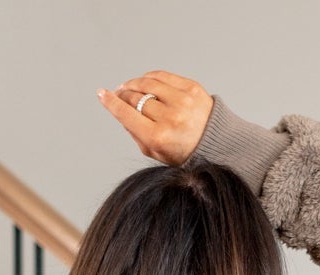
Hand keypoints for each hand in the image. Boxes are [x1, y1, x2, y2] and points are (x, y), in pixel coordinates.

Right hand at [98, 71, 212, 165]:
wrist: (217, 143)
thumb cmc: (184, 152)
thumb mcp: (156, 153)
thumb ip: (136, 134)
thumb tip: (121, 112)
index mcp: (159, 137)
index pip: (127, 114)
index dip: (111, 103)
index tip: (102, 94)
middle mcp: (170, 117)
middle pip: (136, 98)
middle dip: (123, 94)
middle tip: (118, 94)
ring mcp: (182, 100)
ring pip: (147, 83)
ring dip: (134, 83)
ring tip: (128, 86)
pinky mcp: (191, 88)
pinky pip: (163, 76)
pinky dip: (150, 77)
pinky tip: (144, 81)